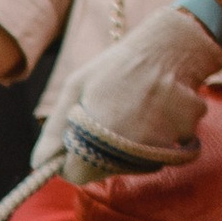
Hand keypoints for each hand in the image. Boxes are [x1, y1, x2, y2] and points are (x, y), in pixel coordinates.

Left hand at [53, 2, 218, 183]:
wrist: (170, 46)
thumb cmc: (116, 66)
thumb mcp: (76, 88)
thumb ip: (55, 130)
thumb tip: (39, 164)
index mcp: (100, 135)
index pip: (76, 174)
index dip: (70, 161)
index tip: (74, 143)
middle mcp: (131, 146)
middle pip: (104, 171)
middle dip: (97, 153)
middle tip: (105, 117)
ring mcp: (160, 145)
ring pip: (131, 165)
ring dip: (125, 148)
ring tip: (131, 110)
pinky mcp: (183, 139)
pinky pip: (159, 152)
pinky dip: (154, 138)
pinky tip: (154, 111)